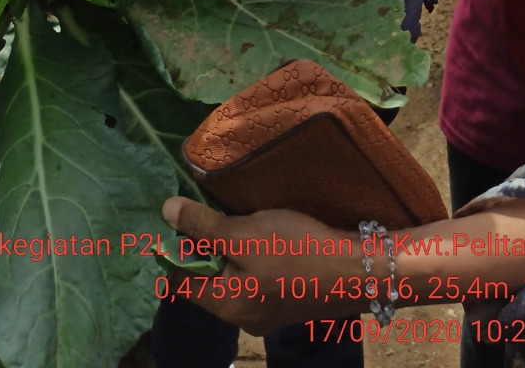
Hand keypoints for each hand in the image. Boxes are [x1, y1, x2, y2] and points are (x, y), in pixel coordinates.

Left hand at [161, 197, 359, 333]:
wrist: (359, 270)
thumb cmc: (297, 252)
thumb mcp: (245, 233)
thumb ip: (204, 226)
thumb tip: (165, 212)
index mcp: (228, 305)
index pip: (181, 280)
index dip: (172, 247)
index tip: (174, 217)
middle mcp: (243, 317)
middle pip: (206, 279)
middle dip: (200, 246)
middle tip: (200, 209)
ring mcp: (266, 312)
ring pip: (231, 276)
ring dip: (225, 248)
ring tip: (227, 216)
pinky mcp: (285, 300)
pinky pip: (253, 277)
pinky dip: (247, 255)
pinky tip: (255, 232)